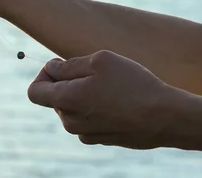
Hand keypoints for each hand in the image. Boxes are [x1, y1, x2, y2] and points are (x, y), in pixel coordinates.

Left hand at [27, 50, 175, 148]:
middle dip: (66, 82)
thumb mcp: (99, 61)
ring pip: (71, 108)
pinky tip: (117, 101)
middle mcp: (70, 122)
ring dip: (82, 94)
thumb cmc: (133, 84)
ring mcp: (85, 134)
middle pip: (54, 98)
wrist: (167, 117)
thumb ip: (67, 65)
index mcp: (65, 100)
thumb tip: (51, 68)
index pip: (35, 91)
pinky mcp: (100, 140)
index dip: (44, 74)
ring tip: (109, 87)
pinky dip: (94, 108)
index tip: (62, 66)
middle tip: (94, 73)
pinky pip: (87, 119)